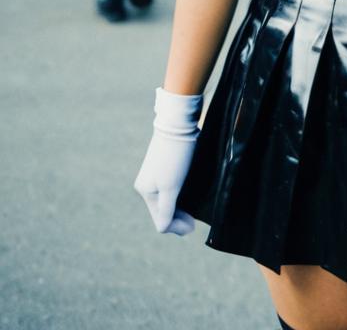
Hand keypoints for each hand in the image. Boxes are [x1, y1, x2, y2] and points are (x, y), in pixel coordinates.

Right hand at [134, 87, 202, 234]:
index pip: (160, 221)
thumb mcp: (171, 187)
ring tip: (193, 210)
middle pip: (163, 211)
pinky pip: (170, 188)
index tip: (193, 227)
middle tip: (194, 222)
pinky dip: (180, 196)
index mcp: (146, 191)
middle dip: (178, 218)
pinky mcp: (164, 166)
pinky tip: (190, 195)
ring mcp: (155, 175)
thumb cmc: (175, 157)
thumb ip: (166, 210)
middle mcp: (147, 185)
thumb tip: (164, 230)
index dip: (177, 227)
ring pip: (167, 200)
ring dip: (180, 208)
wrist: (177, 124)